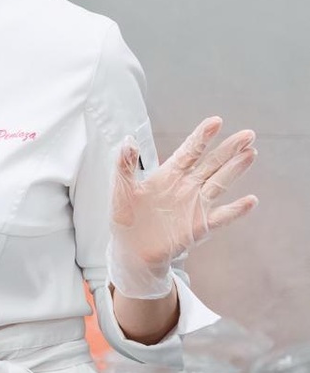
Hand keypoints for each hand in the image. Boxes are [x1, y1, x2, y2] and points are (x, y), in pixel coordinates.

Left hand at [107, 117, 257, 298]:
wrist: (130, 250)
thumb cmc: (126, 217)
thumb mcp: (121, 189)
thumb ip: (124, 165)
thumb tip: (129, 140)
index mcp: (169, 174)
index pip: (190, 150)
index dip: (202, 136)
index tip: (217, 121)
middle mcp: (186, 186)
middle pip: (212, 163)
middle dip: (229, 148)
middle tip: (248, 134)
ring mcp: (195, 205)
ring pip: (220, 183)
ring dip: (236, 169)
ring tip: (251, 153)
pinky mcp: (199, 226)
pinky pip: (221, 217)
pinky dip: (236, 210)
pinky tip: (250, 201)